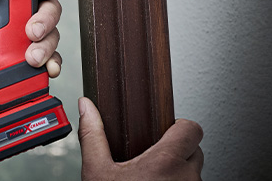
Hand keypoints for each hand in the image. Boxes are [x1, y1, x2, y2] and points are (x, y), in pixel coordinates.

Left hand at [0, 0, 63, 99]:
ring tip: (29, 57)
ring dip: (45, 45)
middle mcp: (18, 24)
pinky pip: (53, 61)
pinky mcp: (34, 67)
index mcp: (2, 9)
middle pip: (48, 8)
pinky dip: (52, 64)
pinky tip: (43, 68)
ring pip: (53, 35)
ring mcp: (27, 46)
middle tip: (31, 31)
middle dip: (45, 18)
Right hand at [78, 97, 203, 180]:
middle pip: (195, 150)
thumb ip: (93, 136)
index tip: (166, 130)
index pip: (192, 129)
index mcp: (166, 162)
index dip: (180, 127)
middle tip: (154, 157)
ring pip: (193, 172)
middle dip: (177, 151)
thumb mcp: (97, 171)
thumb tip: (86, 108)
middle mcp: (187, 177)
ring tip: (154, 175)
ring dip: (178, 170)